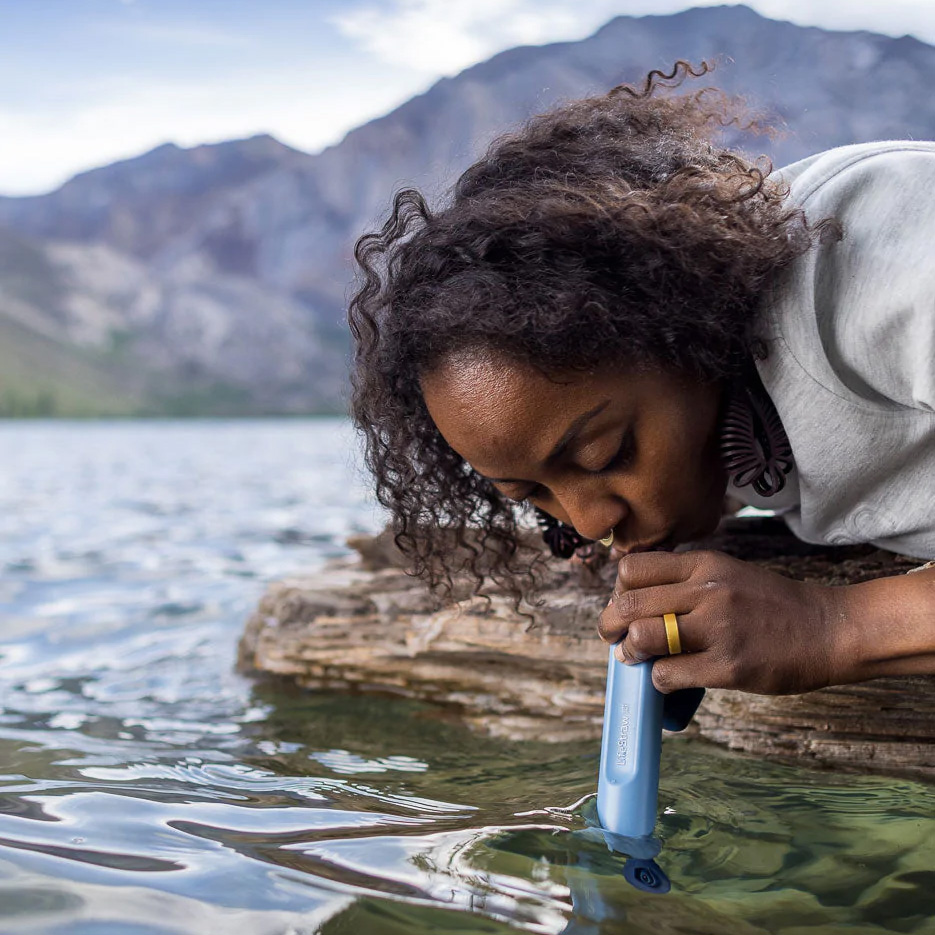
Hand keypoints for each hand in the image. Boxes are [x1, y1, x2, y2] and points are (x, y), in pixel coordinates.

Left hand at [597, 550, 844, 694]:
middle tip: (614, 636)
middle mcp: (707, 591)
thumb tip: (633, 600)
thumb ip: (685, 581)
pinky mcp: (728, 666)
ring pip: (642, 637)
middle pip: (629, 604)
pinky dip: (658, 680)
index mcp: (703, 565)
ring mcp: (718, 629)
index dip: (619, 590)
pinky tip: (669, 678)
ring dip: (630, 652)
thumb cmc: (772, 604)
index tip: (625, 605)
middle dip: (610, 625)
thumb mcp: (727, 573)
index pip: (633, 569)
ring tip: (638, 658)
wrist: (828, 628)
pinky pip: (668, 674)